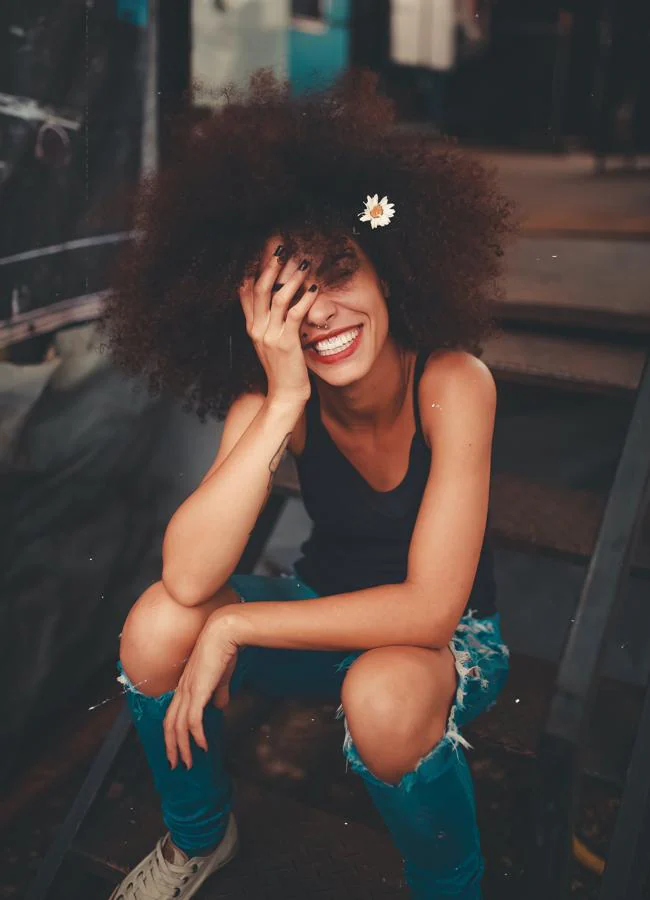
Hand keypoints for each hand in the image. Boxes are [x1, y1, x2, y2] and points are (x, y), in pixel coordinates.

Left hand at [163, 610, 243, 768]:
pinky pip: (193, 721)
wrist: (225, 633)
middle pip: (169, 725)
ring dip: (183, 748)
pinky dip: (197, 736)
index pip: (172, 715)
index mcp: (185, 686)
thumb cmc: (224, 650)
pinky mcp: (198, 692)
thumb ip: (219, 692)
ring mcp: (188, 691)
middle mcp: (182, 690)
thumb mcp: (221, 677)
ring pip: (178, 727)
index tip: (177, 749)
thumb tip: (220, 706)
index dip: (172, 734)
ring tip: (189, 763)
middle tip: (176, 765)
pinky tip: (203, 746)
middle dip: (171, 747)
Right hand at [239, 245, 318, 406]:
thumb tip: (276, 303)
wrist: (284, 395)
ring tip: (304, 264)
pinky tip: (315, 289)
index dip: (252, 269)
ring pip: (277, 298)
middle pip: (259, 289)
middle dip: (270, 266)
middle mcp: (257, 329)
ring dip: (292, 278)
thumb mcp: (270, 344)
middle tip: (282, 248)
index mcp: (252, 328)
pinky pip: (295, 314)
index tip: (261, 251)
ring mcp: (270, 335)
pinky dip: (306, 299)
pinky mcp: (286, 342)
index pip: (245, 292)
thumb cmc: (282, 370)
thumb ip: (270, 323)